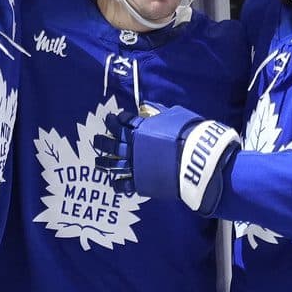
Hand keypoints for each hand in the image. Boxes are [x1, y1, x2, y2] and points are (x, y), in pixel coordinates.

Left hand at [93, 102, 238, 215]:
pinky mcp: (141, 182)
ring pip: (113, 164)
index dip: (116, 120)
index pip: (123, 122)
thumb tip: (148, 106)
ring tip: (98, 162)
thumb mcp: (174, 115)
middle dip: (103, 141)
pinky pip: (124, 185)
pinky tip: (113, 183)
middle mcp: (134, 147)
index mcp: (141, 129)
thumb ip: (159, 112)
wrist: (195, 158)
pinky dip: (117, 185)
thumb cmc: (187, 134)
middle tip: (97, 140)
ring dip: (104, 163)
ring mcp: (135, 165)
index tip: (112, 119)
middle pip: (113, 143)